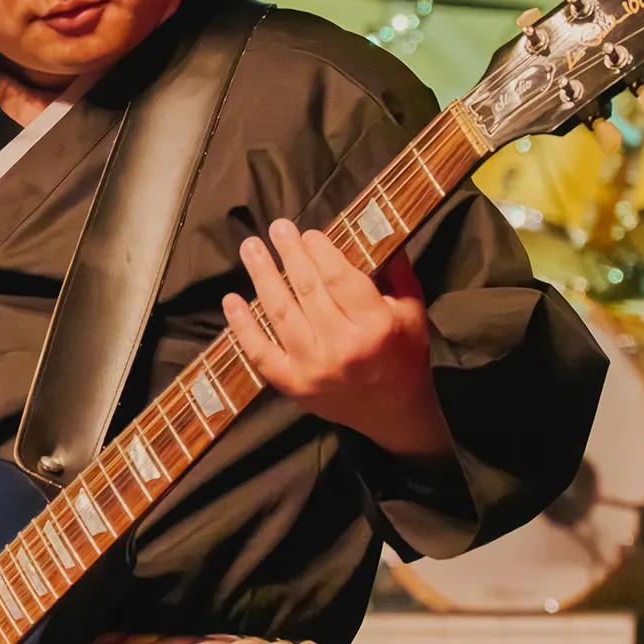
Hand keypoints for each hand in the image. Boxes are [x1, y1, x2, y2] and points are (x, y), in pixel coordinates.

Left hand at [222, 219, 451, 459]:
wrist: (394, 415)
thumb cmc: (404, 357)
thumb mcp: (412, 313)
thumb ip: (397, 272)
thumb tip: (379, 228)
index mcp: (377, 326)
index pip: (340, 279)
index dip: (320, 252)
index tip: (308, 233)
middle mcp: (344, 347)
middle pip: (308, 289)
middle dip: (289, 254)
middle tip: (277, 227)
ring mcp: (314, 368)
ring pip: (281, 313)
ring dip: (261, 276)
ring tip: (251, 248)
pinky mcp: (293, 385)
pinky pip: (260, 352)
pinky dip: (242, 326)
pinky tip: (231, 299)